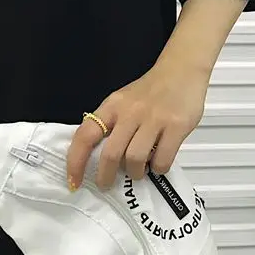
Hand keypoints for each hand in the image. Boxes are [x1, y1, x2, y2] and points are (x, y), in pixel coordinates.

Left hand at [67, 61, 209, 190]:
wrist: (181, 71)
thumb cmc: (149, 90)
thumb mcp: (122, 101)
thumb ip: (111, 123)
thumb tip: (98, 157)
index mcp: (112, 106)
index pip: (85, 135)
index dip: (76, 161)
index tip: (73, 181)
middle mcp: (130, 112)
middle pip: (110, 153)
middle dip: (105, 176)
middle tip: (106, 184)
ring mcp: (154, 119)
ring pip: (134, 159)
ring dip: (134, 173)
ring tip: (137, 172)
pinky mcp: (176, 126)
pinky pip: (162, 159)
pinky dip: (158, 169)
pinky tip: (157, 164)